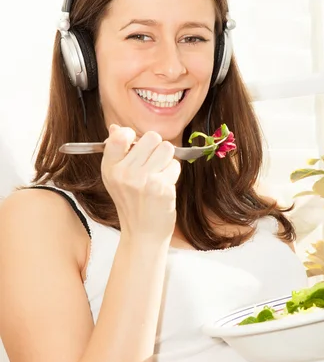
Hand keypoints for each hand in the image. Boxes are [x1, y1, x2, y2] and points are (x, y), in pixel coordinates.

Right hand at [101, 124, 180, 239]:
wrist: (143, 234)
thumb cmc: (132, 203)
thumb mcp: (116, 178)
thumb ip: (117, 152)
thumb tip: (116, 127)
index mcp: (110, 167)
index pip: (121, 135)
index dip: (134, 136)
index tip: (136, 148)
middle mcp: (124, 173)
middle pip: (152, 137)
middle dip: (156, 149)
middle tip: (151, 166)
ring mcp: (143, 180)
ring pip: (167, 148)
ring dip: (166, 160)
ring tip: (158, 176)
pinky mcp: (161, 187)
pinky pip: (175, 165)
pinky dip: (173, 174)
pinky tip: (163, 188)